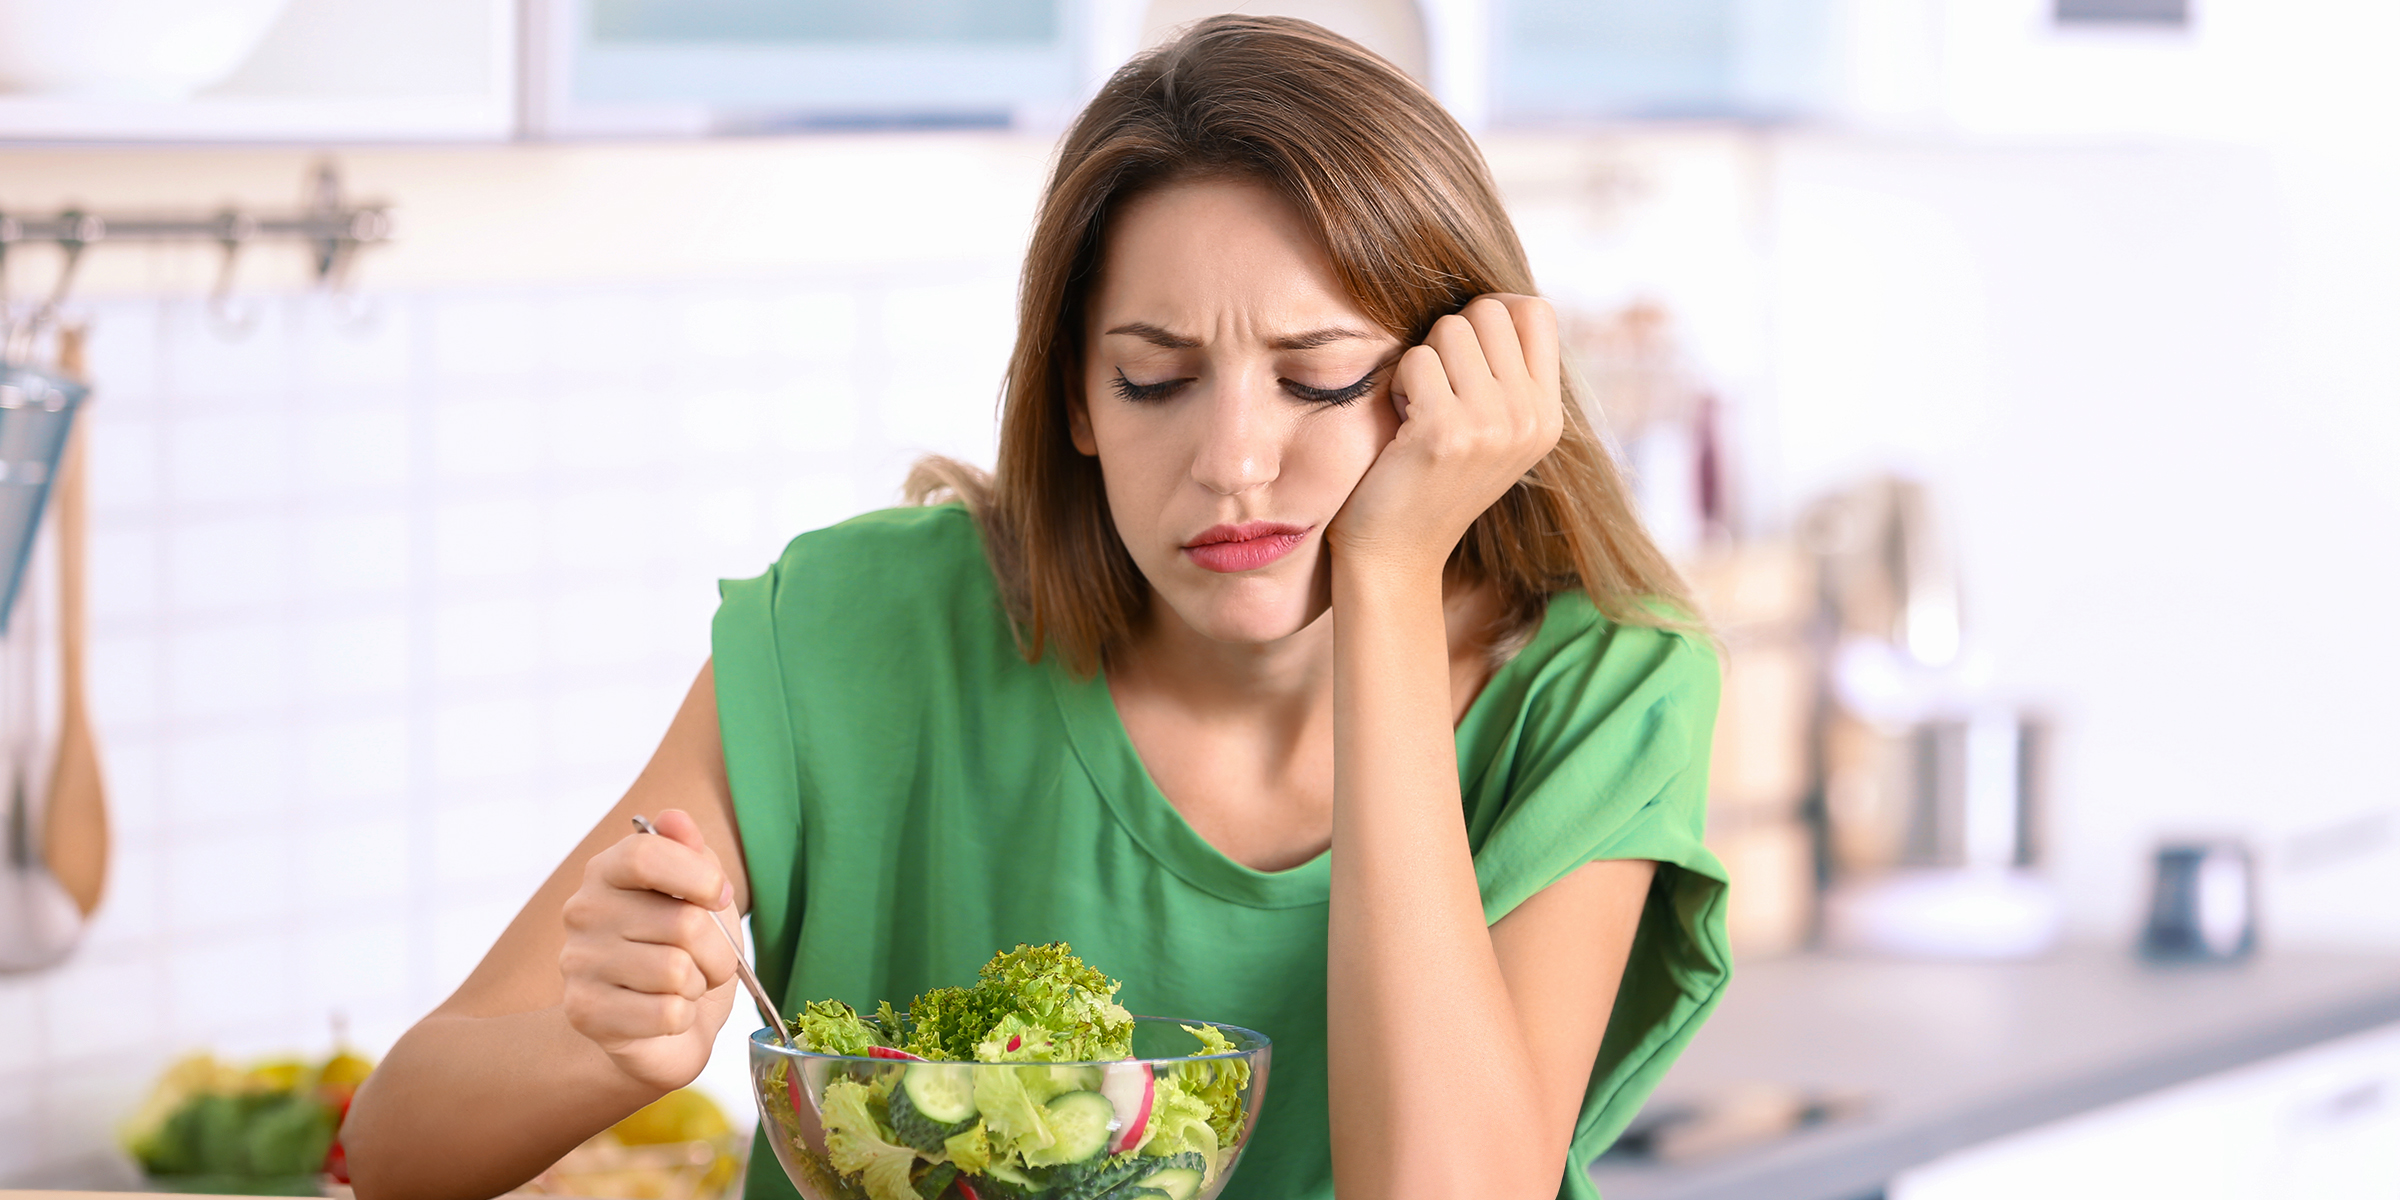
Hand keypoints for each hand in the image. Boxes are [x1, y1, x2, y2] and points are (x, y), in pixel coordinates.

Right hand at [559, 808, 739, 1091]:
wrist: (660, 1027)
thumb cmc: (684, 951)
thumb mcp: (701, 893)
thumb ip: (692, 851)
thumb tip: (674, 818)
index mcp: (607, 871)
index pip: (647, 854)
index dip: (700, 877)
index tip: (718, 897)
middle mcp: (582, 912)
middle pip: (683, 922)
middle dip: (717, 951)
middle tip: (704, 960)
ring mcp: (577, 963)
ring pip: (677, 971)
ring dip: (697, 985)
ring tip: (682, 986)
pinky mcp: (585, 1013)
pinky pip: (666, 1013)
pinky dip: (681, 1018)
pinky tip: (663, 1013)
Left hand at [1327, 294, 1562, 577]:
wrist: (1396, 554)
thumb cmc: (1430, 479)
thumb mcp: (1491, 428)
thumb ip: (1505, 372)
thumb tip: (1494, 298)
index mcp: (1549, 415)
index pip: (1536, 311)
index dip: (1491, 313)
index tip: (1463, 351)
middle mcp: (1532, 418)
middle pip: (1491, 309)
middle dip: (1449, 334)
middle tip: (1435, 385)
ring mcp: (1495, 425)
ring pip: (1450, 327)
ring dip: (1422, 358)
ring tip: (1418, 404)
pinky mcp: (1448, 432)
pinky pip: (1416, 360)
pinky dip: (1399, 383)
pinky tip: (1401, 422)